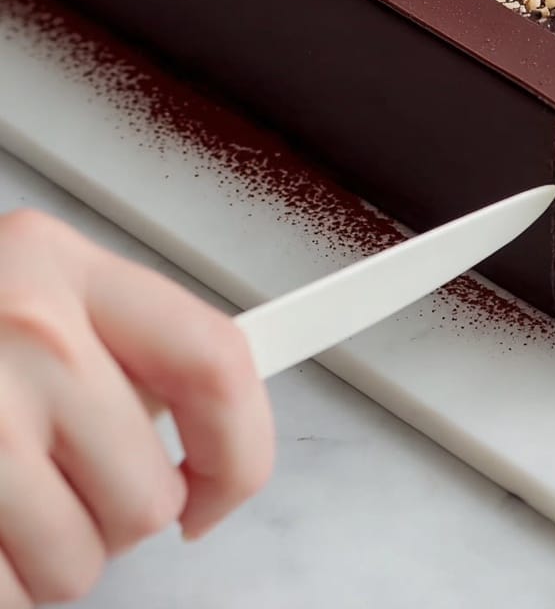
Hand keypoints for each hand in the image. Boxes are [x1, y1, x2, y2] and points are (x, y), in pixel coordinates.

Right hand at [0, 210, 273, 606]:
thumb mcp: (22, 295)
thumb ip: (111, 347)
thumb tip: (201, 438)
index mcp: (60, 268)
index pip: (215, 362)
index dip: (241, 447)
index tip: (220, 491)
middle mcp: (24, 332)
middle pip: (146, 493)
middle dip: (109, 517)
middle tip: (45, 485)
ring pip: (77, 567)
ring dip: (38, 562)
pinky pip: (10, 597)